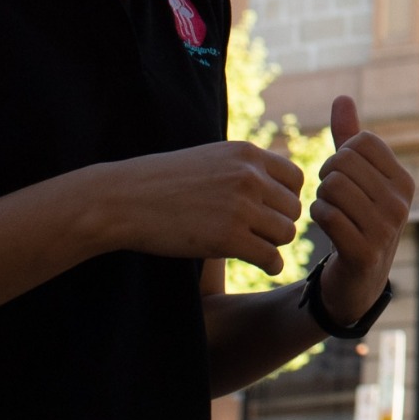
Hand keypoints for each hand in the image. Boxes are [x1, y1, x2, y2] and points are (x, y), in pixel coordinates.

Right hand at [95, 140, 302, 270]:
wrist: (122, 200)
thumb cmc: (163, 182)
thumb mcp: (210, 159)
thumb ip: (244, 168)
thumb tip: (278, 186)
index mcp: (247, 154)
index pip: (296, 178)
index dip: (286, 198)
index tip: (269, 212)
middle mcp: (249, 176)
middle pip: (293, 208)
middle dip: (279, 223)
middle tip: (260, 235)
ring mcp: (240, 206)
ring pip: (286, 233)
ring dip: (273, 244)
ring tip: (254, 247)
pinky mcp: (228, 238)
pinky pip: (271, 257)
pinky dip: (271, 265)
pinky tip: (262, 265)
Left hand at [308, 96, 416, 324]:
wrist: (357, 280)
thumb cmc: (355, 219)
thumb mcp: (357, 179)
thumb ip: (349, 139)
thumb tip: (342, 97)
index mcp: (403, 180)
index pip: (362, 141)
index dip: (341, 152)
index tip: (340, 174)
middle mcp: (401, 202)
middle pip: (344, 162)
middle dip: (326, 175)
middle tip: (328, 193)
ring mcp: (385, 228)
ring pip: (333, 186)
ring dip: (321, 197)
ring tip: (328, 209)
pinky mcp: (364, 251)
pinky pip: (326, 215)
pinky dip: (316, 216)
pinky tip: (324, 225)